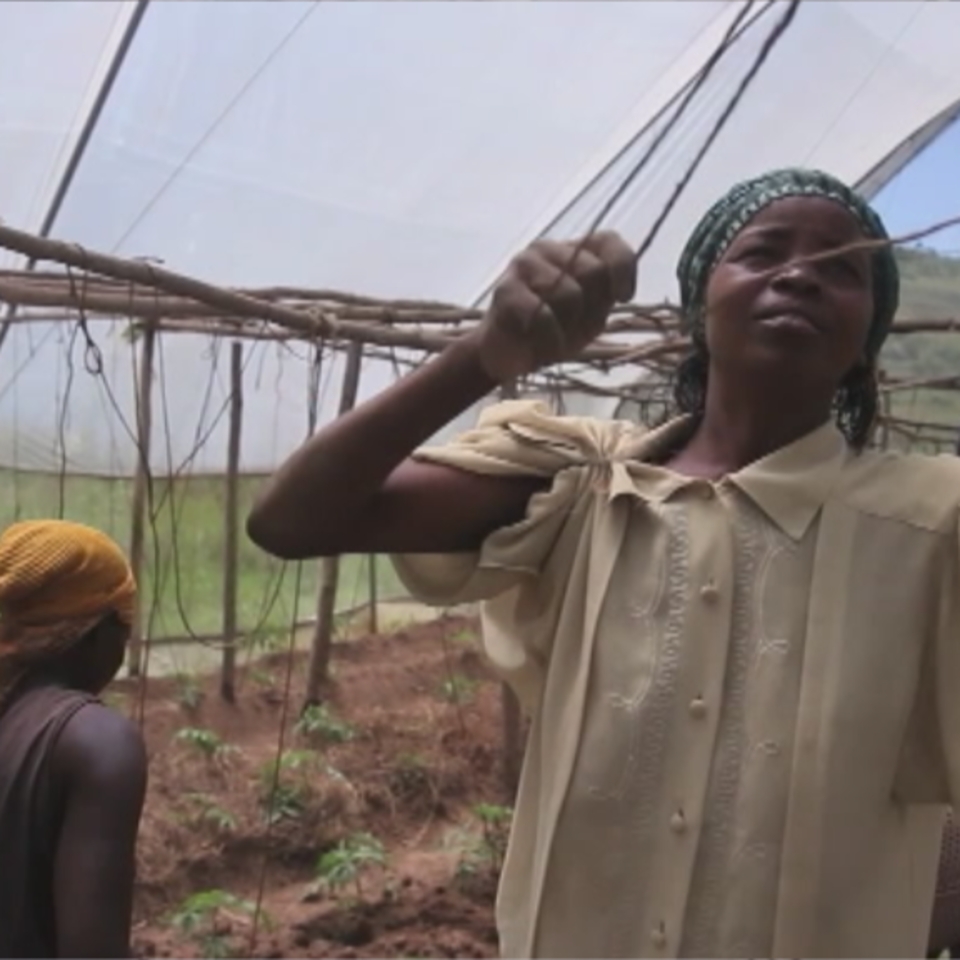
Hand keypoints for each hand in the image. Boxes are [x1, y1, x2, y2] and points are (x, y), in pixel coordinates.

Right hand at [474, 231, 635, 382]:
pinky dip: (550, 339)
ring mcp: (524, 266)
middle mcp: (547, 249)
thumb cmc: (550, 332)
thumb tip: (621, 289)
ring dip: (569, 328)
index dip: (622, 269)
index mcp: (571, 250)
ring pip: (570, 294)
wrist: (503, 355)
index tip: (622, 297)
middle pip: (593, 272)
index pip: (608, 243)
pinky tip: (541, 347)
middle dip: (592, 310)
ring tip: (554, 339)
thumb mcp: (588, 314)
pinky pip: (543, 315)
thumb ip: (604, 296)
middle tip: (574, 331)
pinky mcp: (506, 290)